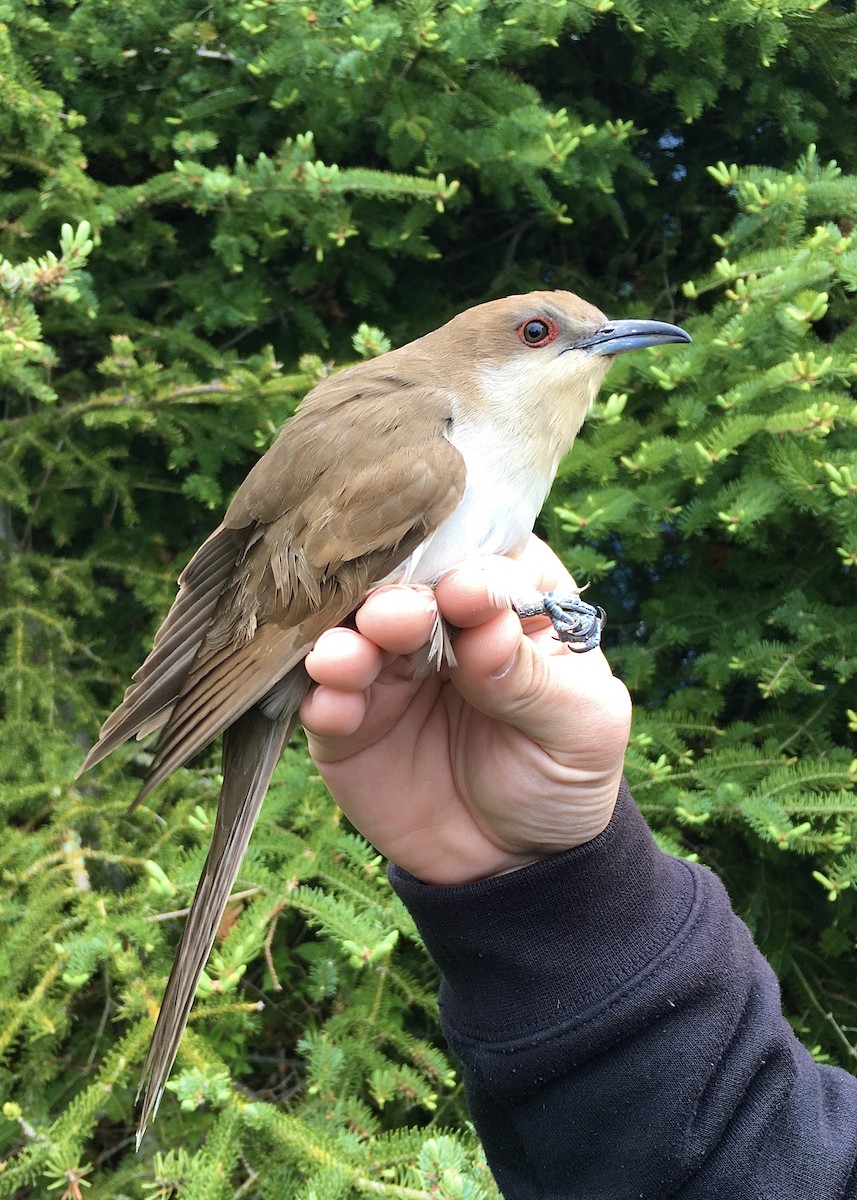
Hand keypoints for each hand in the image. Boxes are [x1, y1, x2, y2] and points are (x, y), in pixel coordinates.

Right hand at [300, 537, 631, 884]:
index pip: (486, 562)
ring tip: (349, 659)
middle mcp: (439, 619)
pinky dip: (325, 698)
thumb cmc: (562, 773)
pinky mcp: (347, 721)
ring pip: (354, 635)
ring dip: (348, 640)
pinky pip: (324, 701)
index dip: (472, 574)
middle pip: (407, 587)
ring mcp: (387, 667)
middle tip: (395, 619)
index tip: (464, 595)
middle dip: (397, 599)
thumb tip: (487, 630)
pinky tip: (335, 706)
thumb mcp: (580, 729)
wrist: (515, 860)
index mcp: (509, 601)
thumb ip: (534, 679)